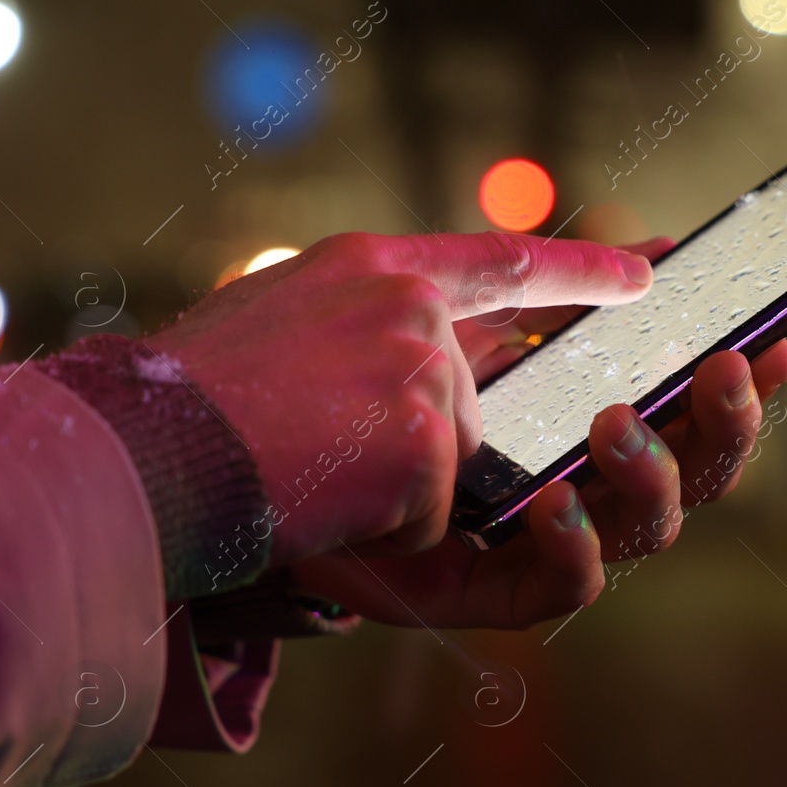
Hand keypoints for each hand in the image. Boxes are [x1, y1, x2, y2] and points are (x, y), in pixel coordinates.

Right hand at [148, 231, 655, 565]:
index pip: (502, 261)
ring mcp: (421, 365)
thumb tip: (455, 371)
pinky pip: (435, 511)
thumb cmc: (186, 410)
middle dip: (419, 438)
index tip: (653, 269)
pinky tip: (316, 495)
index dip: (582, 269)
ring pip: (458, 457)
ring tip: (306, 459)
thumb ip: (375, 331)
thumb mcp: (283, 327)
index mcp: (373, 269)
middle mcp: (407, 302)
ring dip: (390, 483)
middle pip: (474, 395)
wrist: (132, 457)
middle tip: (333, 443)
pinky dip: (378, 525)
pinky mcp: (424, 436)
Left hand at [287, 238, 786, 629]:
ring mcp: (514, 545)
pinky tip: (555, 497)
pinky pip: (555, 591)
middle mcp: (555, 486)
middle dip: (725, 427)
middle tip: (731, 370)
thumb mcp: (429, 290)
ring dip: (655, 476)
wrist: (199, 434)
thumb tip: (651, 257)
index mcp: (559, 423)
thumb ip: (537, 275)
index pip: (675, 413)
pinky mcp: (471, 595)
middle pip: (686, 480)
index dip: (735, 386)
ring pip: (642, 533)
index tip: (778, 339)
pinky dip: (572, 546)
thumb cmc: (311, 362)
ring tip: (623, 422)